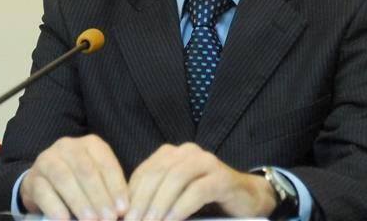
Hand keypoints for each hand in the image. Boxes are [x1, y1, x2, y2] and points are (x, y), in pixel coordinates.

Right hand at [19, 135, 128, 220]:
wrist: (44, 182)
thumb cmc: (79, 181)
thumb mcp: (97, 179)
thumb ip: (109, 189)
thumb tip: (122, 209)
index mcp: (91, 144)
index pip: (106, 164)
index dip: (116, 187)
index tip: (123, 209)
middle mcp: (68, 146)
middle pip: (86, 171)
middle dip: (99, 197)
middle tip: (109, 218)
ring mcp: (48, 160)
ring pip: (64, 179)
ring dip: (80, 202)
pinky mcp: (33, 178)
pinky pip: (44, 192)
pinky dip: (55, 207)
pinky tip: (65, 220)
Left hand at [125, 142, 276, 220]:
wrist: (246, 198)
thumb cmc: (205, 199)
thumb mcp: (175, 196)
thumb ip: (155, 198)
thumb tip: (129, 215)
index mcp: (171, 154)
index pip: (144, 172)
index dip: (130, 195)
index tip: (120, 217)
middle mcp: (187, 152)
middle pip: (157, 174)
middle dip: (141, 201)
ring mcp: (206, 162)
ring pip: (175, 179)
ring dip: (159, 204)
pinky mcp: (222, 178)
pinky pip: (197, 191)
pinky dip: (181, 207)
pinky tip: (171, 220)